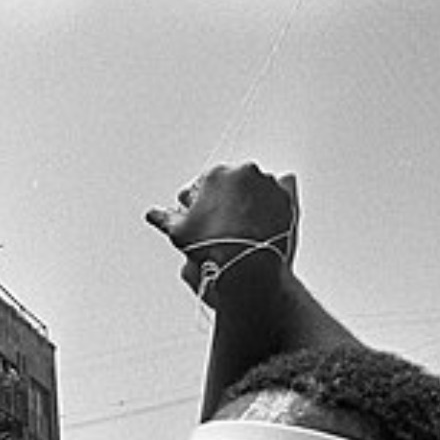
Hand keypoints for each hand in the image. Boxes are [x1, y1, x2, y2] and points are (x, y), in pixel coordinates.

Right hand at [145, 163, 297, 306]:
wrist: (248, 267)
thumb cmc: (212, 248)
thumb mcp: (179, 232)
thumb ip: (164, 218)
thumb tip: (152, 214)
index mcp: (216, 174)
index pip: (204, 184)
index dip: (199, 203)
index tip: (200, 219)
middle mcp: (244, 172)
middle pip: (231, 183)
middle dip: (224, 199)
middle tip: (220, 224)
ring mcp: (268, 184)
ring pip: (255, 187)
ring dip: (249, 199)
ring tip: (243, 225)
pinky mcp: (287, 198)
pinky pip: (283, 190)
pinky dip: (274, 197)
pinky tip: (266, 212)